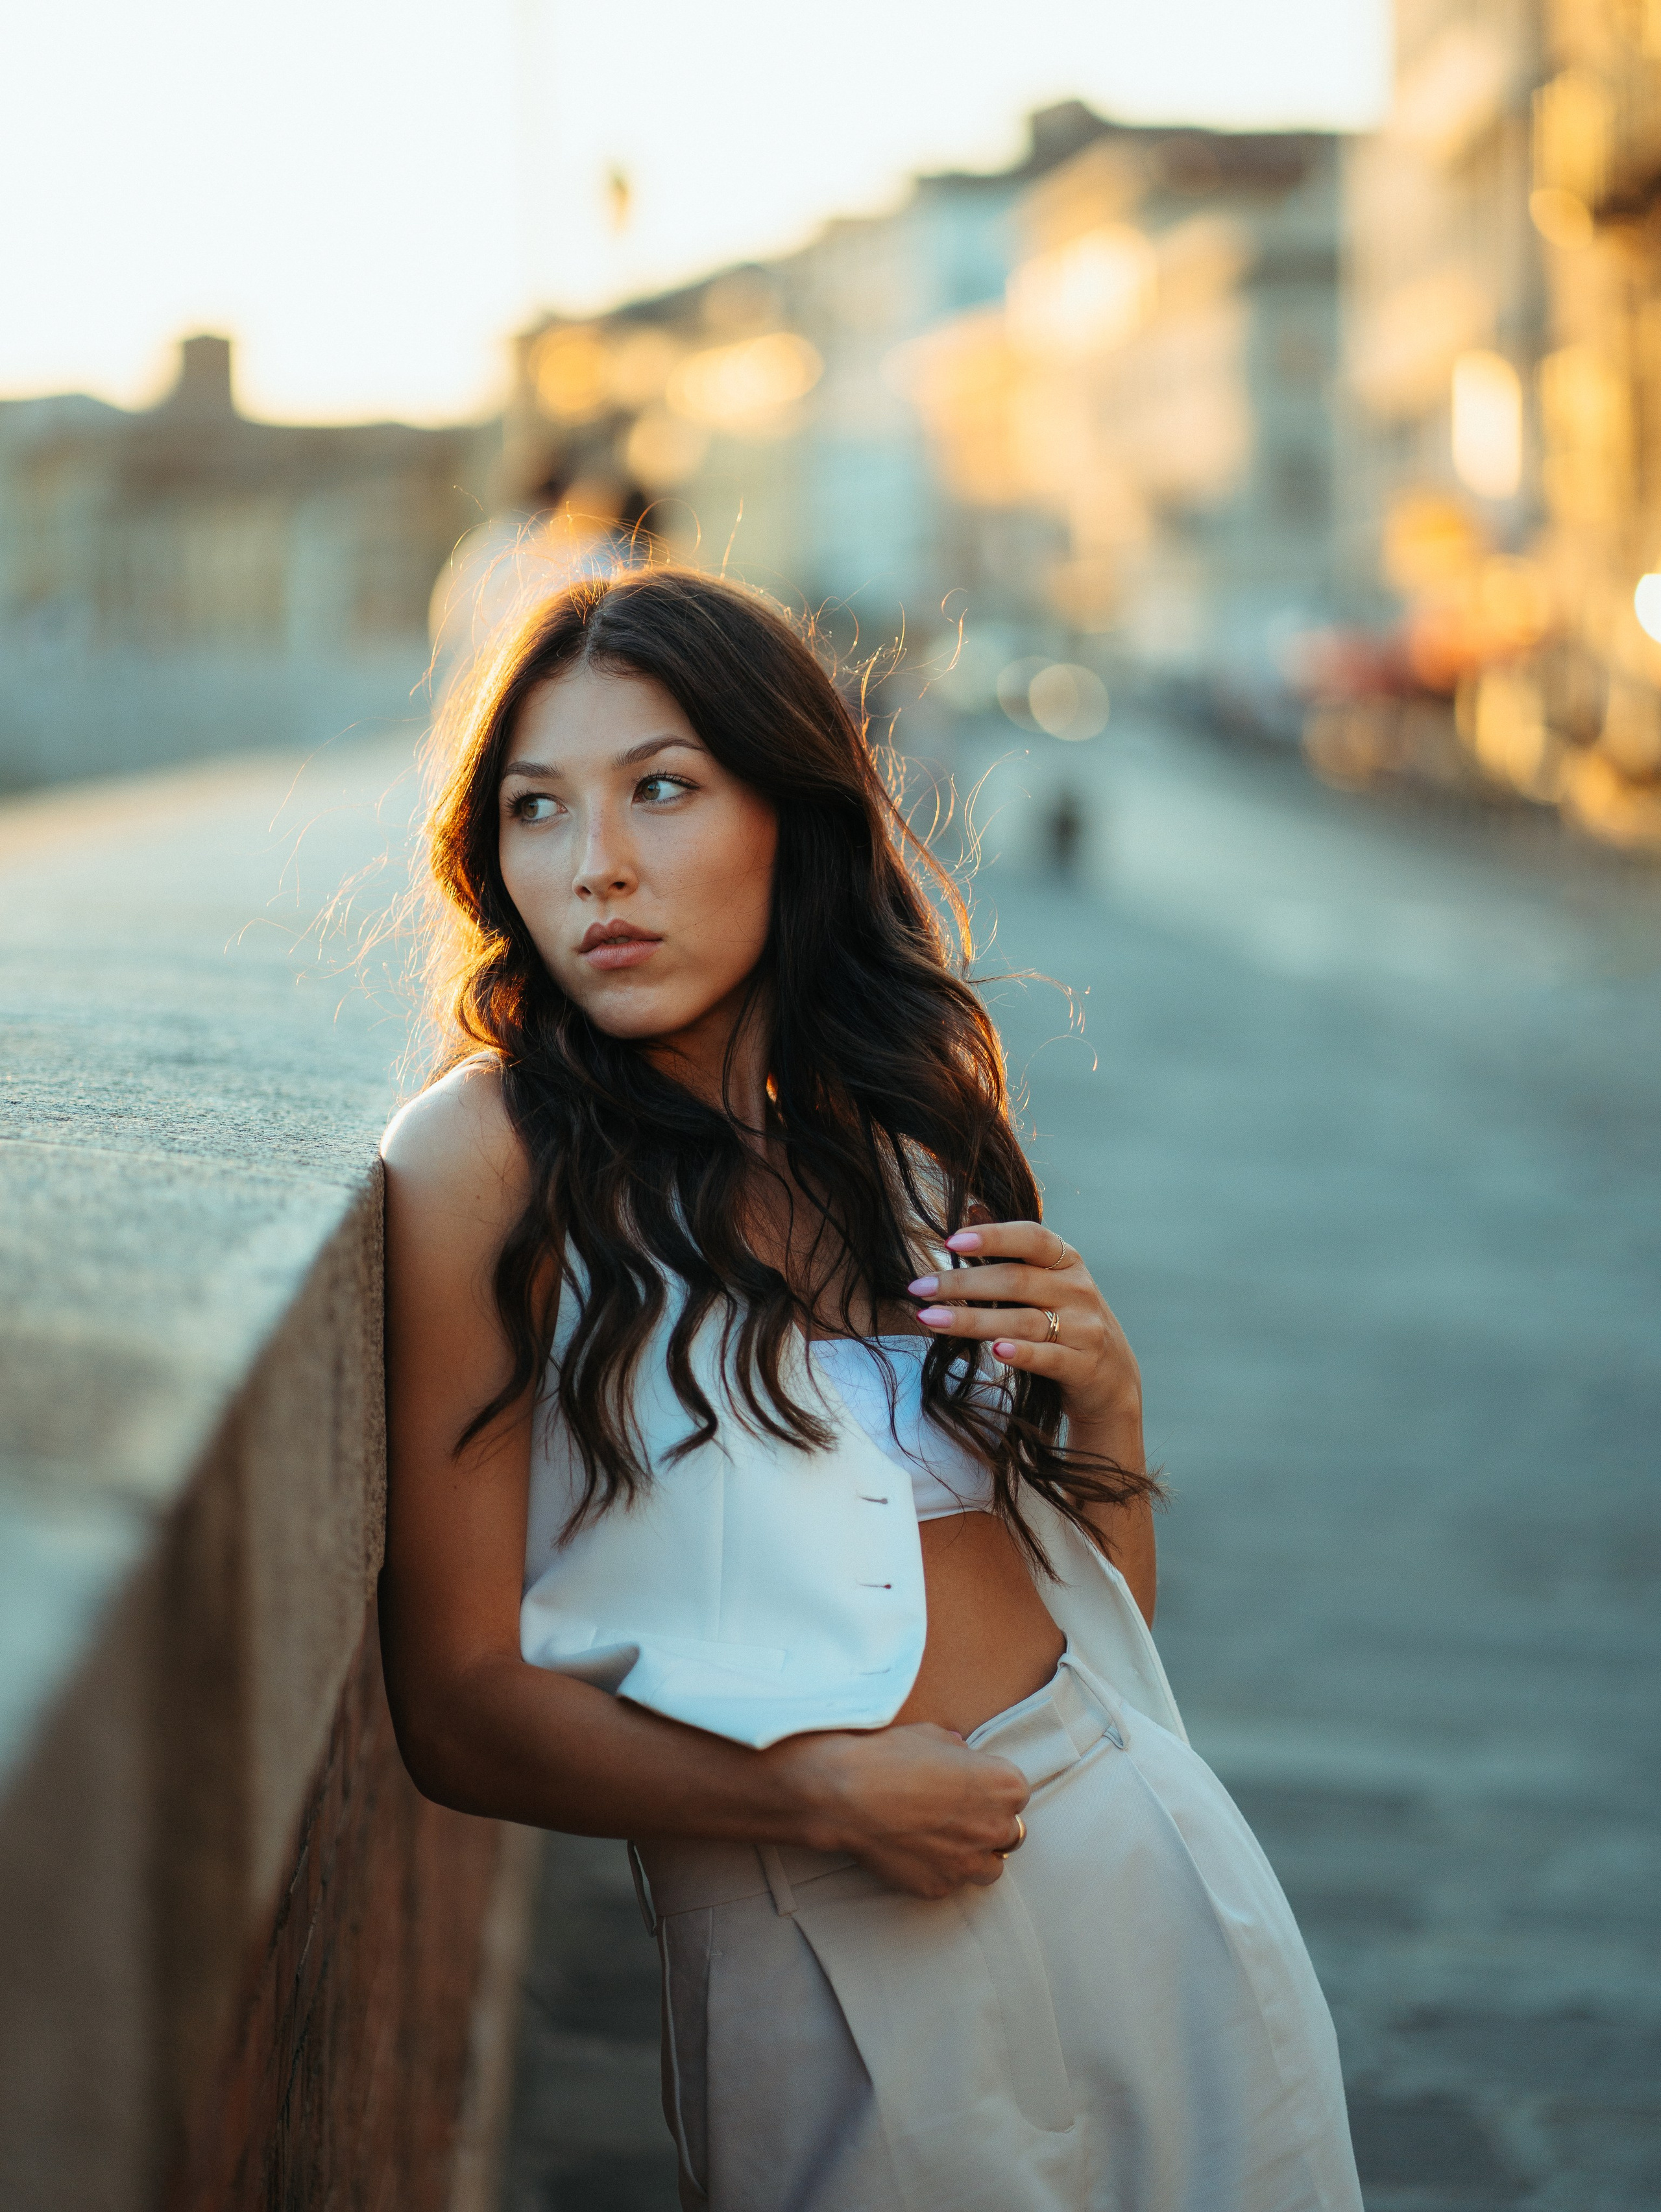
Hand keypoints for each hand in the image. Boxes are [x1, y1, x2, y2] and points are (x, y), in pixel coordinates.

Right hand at [770, 1723, 1029, 1898]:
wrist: (847, 1795)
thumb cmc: (891, 1756)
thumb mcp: (933, 1735)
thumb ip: (959, 1751)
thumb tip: (962, 1757)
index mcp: (1004, 1786)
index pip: (1016, 1794)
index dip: (991, 1790)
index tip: (969, 1787)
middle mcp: (996, 1828)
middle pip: (1009, 1833)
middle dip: (986, 1823)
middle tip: (954, 1813)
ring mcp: (969, 1863)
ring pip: (990, 1867)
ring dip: (973, 1855)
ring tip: (941, 1839)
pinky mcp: (941, 1887)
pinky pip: (951, 1882)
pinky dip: (939, 1870)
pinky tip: (914, 1851)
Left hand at [908, 1220, 1142, 1441]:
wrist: (1112, 1378)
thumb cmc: (1065, 1320)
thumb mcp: (1048, 1279)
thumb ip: (1012, 1249)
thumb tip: (970, 1207)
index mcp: (1067, 1261)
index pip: (1031, 1237)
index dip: (992, 1236)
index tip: (951, 1241)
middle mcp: (1078, 1289)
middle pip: (1016, 1280)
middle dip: (963, 1283)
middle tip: (918, 1288)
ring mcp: (1084, 1328)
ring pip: (1023, 1321)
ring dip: (972, 1320)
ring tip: (930, 1319)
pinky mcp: (1083, 1365)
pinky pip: (1048, 1357)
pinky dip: (1021, 1353)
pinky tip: (993, 1351)